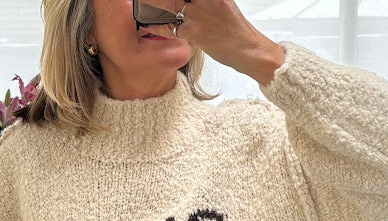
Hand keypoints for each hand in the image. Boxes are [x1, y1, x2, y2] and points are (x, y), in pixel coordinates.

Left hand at [140, 0, 267, 70]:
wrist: (247, 49)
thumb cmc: (233, 28)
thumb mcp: (221, 2)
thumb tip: (186, 0)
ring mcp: (198, 13)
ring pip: (166, 3)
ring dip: (149, 4)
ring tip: (139, 3)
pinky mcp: (193, 31)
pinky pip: (167, 26)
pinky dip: (154, 24)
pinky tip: (145, 23)